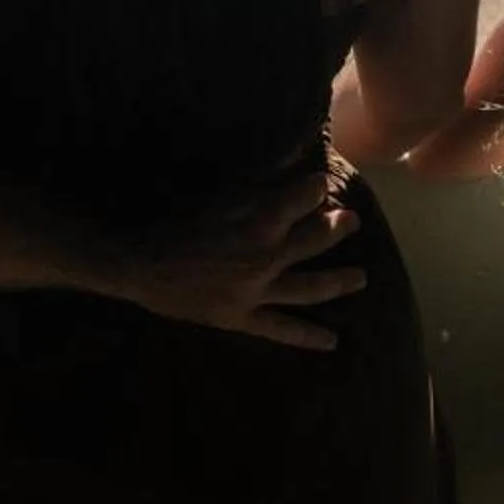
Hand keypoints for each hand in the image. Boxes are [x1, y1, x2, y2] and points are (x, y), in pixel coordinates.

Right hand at [107, 174, 367, 351]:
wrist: (141, 264)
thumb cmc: (177, 221)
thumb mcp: (220, 193)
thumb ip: (260, 182)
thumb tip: (293, 161)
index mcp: (261, 220)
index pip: (306, 196)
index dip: (316, 186)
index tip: (322, 183)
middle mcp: (267, 256)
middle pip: (315, 240)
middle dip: (337, 227)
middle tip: (353, 221)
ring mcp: (258, 291)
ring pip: (310, 287)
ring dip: (339, 281)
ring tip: (362, 278)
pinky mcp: (242, 316)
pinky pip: (280, 329)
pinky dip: (306, 336)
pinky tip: (331, 343)